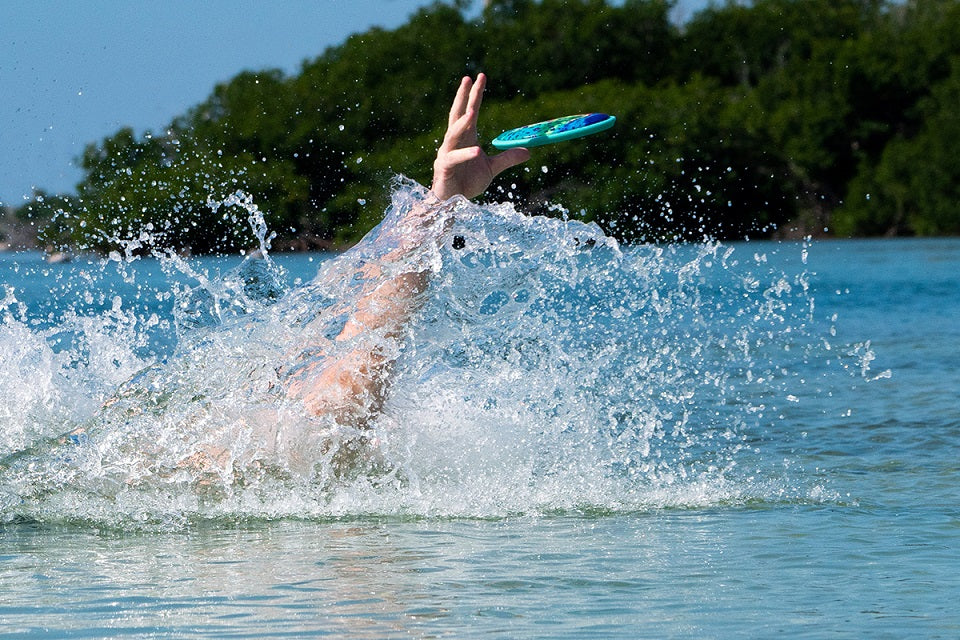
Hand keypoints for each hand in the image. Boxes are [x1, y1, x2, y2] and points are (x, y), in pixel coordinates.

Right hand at [431, 73, 530, 200]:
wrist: (451, 203)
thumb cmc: (466, 183)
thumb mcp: (491, 169)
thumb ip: (507, 158)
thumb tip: (528, 151)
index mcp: (466, 139)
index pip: (470, 112)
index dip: (475, 95)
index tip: (480, 77)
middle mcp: (454, 142)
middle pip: (457, 116)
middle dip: (462, 97)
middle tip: (468, 79)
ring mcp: (447, 154)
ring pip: (453, 135)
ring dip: (462, 123)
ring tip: (471, 112)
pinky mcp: (444, 168)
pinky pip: (454, 159)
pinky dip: (466, 154)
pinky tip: (477, 151)